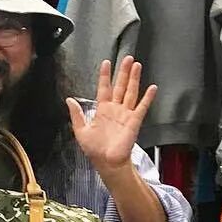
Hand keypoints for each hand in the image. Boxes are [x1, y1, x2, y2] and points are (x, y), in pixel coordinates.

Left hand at [67, 57, 156, 179]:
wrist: (106, 162)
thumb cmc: (94, 149)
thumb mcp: (80, 131)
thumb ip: (76, 114)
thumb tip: (69, 99)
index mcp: (102, 110)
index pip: (104, 88)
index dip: (105, 76)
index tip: (106, 63)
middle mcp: (115, 109)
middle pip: (120, 86)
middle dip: (123, 72)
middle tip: (127, 58)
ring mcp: (125, 114)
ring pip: (130, 92)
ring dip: (134, 79)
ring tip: (137, 65)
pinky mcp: (134, 121)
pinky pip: (142, 107)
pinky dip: (148, 98)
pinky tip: (152, 87)